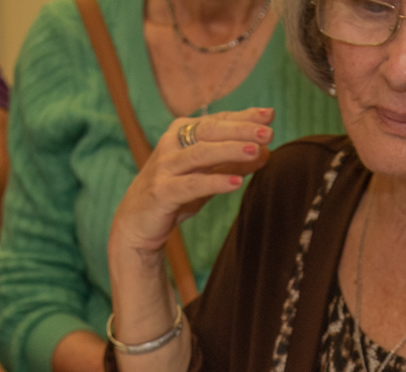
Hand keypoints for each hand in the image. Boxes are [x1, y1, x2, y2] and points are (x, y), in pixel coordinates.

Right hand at [110, 108, 273, 258]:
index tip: (269, 114)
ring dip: (230, 150)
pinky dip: (215, 182)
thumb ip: (232, 163)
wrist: (137, 223)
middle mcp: (171, 145)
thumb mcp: (206, 176)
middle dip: (240, 129)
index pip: (217, 121)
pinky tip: (236, 182)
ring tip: (256, 151)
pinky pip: (192, 185)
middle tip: (267, 132)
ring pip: (201, 153)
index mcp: (182, 134)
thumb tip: (266, 152)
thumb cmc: (175, 194)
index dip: (243, 116)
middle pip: (210, 131)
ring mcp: (165, 167)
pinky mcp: (162, 192)